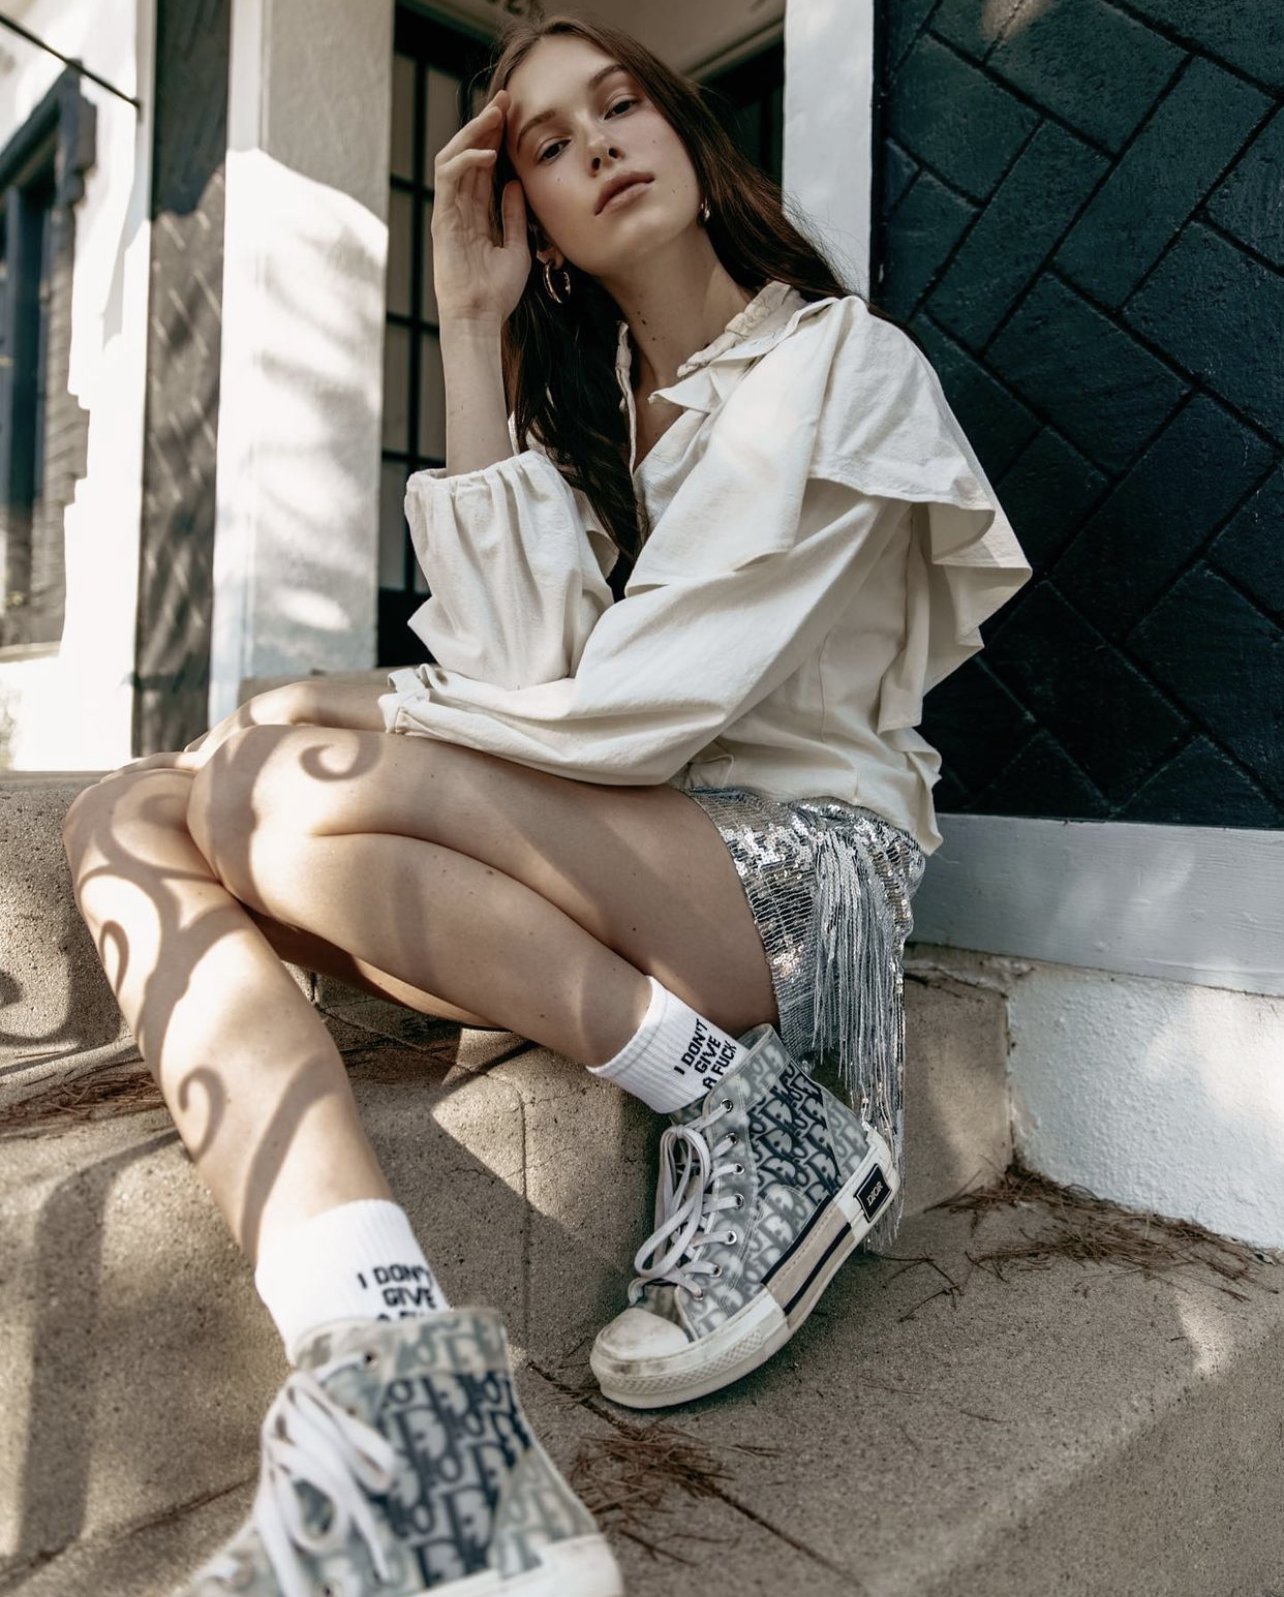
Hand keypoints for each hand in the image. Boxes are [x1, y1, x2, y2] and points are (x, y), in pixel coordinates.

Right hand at [431, 87, 530, 327]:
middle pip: (468, 155)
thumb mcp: (518, 248)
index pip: (484, 167)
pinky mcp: (442, 218)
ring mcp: (448, 211)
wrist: (480, 318)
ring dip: (473, 134)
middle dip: (485, 125)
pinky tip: (487, 153)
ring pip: (453, 158)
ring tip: (494, 115)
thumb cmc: (497, 292)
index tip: (515, 116)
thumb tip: (514, 183)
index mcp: (476, 214)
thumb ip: (514, 215)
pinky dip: (467, 162)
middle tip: (505, 100)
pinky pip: (448, 179)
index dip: (497, 140)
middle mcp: (460, 208)